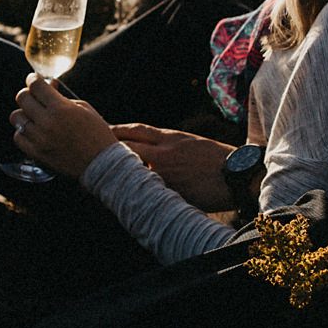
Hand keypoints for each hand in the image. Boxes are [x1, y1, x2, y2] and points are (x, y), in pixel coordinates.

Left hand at [10, 75, 117, 178]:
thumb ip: (63, 97)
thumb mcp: (84, 109)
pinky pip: (18, 137)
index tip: (34, 79)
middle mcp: (47, 122)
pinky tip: (33, 131)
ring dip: (24, 113)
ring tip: (34, 116)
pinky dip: (23, 132)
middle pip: (22, 98)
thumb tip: (49, 86)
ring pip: (16, 117)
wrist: (101, 164)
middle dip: (28, 93)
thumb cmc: (97, 134)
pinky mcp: (36, 153)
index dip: (33, 79)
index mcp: (61, 108)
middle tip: (35, 96)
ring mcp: (40, 139)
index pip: (36, 85)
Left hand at [109, 123, 235, 211]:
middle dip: (108, 149)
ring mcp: (164, 172)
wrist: (237, 174)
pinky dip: (135, 192)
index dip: (117, 130)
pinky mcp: (169, 191)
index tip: (104, 130)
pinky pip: (146, 190)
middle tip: (90, 152)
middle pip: (126, 146)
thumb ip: (171, 145)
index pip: (136, 130)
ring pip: (132, 169)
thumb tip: (154, 149)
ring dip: (118, 173)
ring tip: (102, 177)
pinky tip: (124, 197)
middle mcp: (163, 152)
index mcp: (171, 137)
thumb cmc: (220, 159)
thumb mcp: (193, 143)